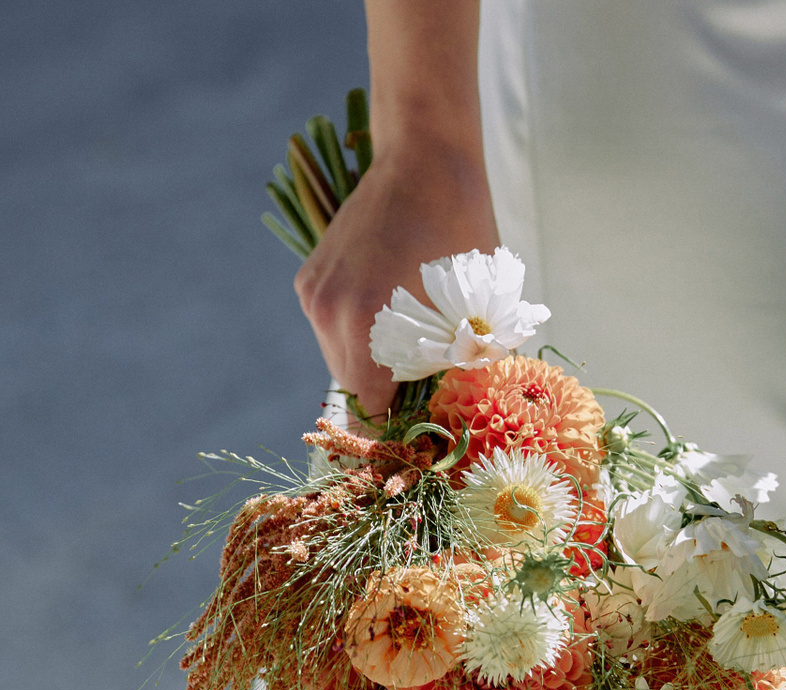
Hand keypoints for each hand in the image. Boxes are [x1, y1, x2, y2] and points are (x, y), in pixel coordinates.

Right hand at [293, 145, 497, 422]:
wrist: (422, 156)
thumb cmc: (462, 229)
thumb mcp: (475, 306)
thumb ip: (454, 365)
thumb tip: (446, 411)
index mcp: (366, 326)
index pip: (370, 412)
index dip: (395, 431)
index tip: (416, 436)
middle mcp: (328, 314)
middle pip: (352, 387)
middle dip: (385, 394)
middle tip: (423, 387)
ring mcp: (314, 295)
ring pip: (339, 357)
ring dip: (370, 360)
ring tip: (410, 337)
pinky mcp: (309, 279)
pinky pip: (331, 326)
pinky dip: (357, 329)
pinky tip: (387, 303)